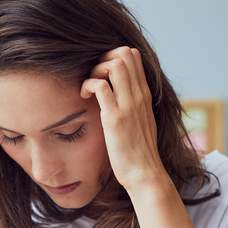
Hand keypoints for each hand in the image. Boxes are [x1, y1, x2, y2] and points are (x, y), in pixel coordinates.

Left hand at [80, 47, 165, 193]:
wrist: (144, 174)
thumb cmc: (138, 151)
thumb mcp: (141, 121)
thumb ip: (134, 105)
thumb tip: (121, 95)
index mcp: (145, 94)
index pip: (133, 56)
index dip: (113, 56)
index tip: (101, 74)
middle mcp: (139, 95)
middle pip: (124, 53)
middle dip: (103, 58)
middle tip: (92, 78)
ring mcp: (128, 105)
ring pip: (114, 64)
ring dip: (95, 69)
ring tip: (88, 87)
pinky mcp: (115, 118)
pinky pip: (99, 86)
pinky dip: (87, 85)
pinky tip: (83, 98)